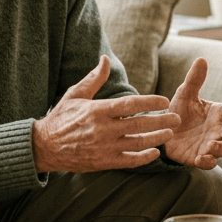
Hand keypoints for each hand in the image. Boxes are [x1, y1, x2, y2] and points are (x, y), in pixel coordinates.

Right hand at [32, 55, 179, 172]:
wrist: (45, 147)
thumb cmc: (61, 117)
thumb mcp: (75, 94)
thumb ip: (95, 78)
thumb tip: (105, 58)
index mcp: (98, 110)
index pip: (129, 105)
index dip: (149, 102)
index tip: (164, 100)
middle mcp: (103, 129)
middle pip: (139, 125)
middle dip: (161, 121)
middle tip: (176, 118)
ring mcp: (104, 147)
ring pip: (137, 143)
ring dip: (156, 138)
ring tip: (170, 133)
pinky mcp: (104, 162)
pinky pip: (129, 161)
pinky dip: (144, 158)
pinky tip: (155, 152)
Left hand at [165, 58, 221, 168]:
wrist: (164, 132)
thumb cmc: (179, 111)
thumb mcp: (184, 94)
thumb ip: (194, 80)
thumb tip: (201, 59)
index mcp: (217, 112)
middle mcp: (218, 129)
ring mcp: (211, 144)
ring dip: (220, 147)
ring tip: (210, 145)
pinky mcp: (200, 158)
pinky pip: (210, 163)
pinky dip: (207, 161)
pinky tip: (200, 158)